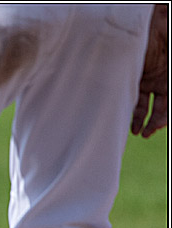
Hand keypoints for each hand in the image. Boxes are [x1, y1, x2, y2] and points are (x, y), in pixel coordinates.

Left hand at [132, 4, 167, 137]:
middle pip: (161, 108)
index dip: (165, 117)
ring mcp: (148, 81)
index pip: (170, 103)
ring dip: (143, 121)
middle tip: (147, 133)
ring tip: (139, 133)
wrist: (145, 22)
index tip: (158, 125)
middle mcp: (162, 80)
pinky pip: (134, 99)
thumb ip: (167, 78)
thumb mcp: (167, 52)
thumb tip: (165, 97)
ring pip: (147, 107)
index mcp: (171, 77)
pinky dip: (133, 112)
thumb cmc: (162, 32)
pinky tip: (131, 123)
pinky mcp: (132, 79)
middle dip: (156, 122)